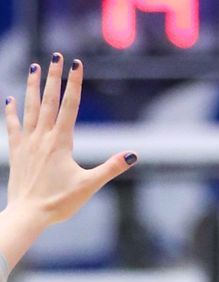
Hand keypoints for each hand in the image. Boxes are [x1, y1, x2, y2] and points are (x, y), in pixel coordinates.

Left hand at [5, 56, 135, 230]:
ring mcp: (27, 142)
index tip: (76, 65)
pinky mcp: (17, 151)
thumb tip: (133, 155)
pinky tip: (10, 99)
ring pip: (29, 107)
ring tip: (34, 67)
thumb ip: (111, 167)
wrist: (28, 214)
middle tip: (56, 56)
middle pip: (48, 100)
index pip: (69, 106)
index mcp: (60, 142)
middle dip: (53, 77)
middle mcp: (42, 137)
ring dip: (32, 86)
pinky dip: (12, 111)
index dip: (74, 84)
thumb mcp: (89, 185)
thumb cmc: (60, 202)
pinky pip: (13, 126)